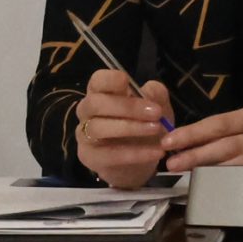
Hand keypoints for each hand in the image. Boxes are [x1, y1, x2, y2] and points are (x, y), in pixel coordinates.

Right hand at [75, 67, 175, 189]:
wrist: (140, 161)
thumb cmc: (145, 126)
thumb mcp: (158, 108)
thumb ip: (156, 95)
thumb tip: (150, 90)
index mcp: (100, 93)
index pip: (97, 81)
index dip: (109, 80)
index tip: (128, 82)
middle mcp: (87, 111)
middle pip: (95, 103)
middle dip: (126, 107)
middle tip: (156, 113)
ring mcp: (84, 134)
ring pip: (97, 128)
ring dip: (130, 128)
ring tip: (156, 130)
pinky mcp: (89, 156)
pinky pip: (109, 154)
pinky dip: (135, 153)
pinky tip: (156, 152)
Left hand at [161, 104, 242, 171]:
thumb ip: (223, 137)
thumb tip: (183, 145)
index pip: (220, 122)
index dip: (193, 132)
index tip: (169, 141)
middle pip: (228, 140)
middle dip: (196, 151)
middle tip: (172, 161)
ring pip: (241, 156)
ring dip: (211, 165)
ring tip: (187, 170)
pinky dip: (235, 175)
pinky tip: (217, 180)